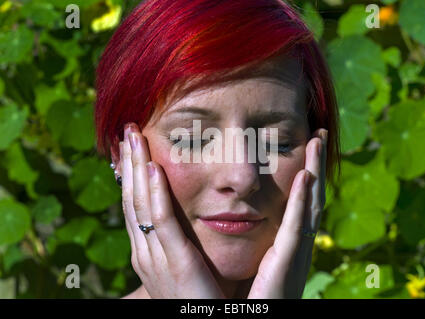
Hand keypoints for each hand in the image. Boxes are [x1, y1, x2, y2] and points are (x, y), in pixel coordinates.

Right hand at [119, 123, 224, 297]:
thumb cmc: (203, 298)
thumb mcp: (187, 264)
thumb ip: (184, 240)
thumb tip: (189, 215)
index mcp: (148, 251)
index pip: (136, 205)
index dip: (132, 175)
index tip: (132, 148)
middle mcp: (145, 252)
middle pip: (133, 199)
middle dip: (130, 164)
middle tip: (128, 132)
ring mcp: (156, 257)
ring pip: (141, 204)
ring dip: (138, 169)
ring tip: (135, 138)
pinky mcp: (175, 263)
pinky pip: (162, 223)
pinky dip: (156, 195)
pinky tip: (155, 169)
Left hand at [247, 128, 326, 298]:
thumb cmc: (240, 297)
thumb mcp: (247, 261)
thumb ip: (246, 238)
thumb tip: (233, 212)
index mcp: (285, 244)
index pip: (299, 203)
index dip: (305, 175)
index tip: (306, 146)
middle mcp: (295, 247)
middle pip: (310, 198)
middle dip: (316, 166)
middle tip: (318, 136)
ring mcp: (295, 255)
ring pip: (310, 206)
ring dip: (315, 173)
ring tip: (317, 143)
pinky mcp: (287, 265)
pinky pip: (296, 228)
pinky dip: (303, 202)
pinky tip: (306, 177)